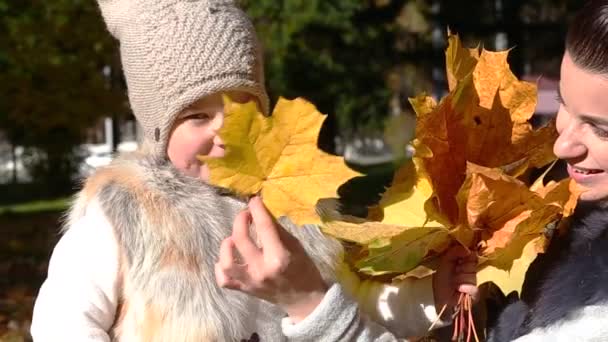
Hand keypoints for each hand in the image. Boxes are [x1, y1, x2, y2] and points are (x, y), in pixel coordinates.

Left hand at [215, 196, 327, 322]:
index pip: (264, 227)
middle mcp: (262, 270)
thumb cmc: (304, 270)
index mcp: (279, 257)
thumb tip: (262, 212)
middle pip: (240, 239)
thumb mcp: (296, 246)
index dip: (257, 209)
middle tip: (245, 215)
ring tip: (233, 239)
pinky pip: (224, 280)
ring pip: (227, 262)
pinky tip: (228, 258)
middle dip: (240, 220)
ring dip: (226, 245)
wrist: (304, 300)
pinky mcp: (244, 290)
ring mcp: (250, 282)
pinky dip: (221, 267)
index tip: (254, 200)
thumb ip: (277, 231)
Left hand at [432, 245, 477, 314]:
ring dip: (460, 279)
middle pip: (473, 266)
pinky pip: (474, 288)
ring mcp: (473, 283)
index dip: (466, 257)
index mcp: (465, 262)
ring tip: (453, 282)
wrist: (437, 294)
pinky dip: (465, 288)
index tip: (459, 259)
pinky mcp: (475, 294)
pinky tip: (458, 289)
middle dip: (461, 268)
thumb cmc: (441, 276)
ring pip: (473, 277)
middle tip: (454, 272)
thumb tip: (468, 249)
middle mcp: (471, 272)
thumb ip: (455, 251)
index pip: (473, 255)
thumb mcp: (445, 260)